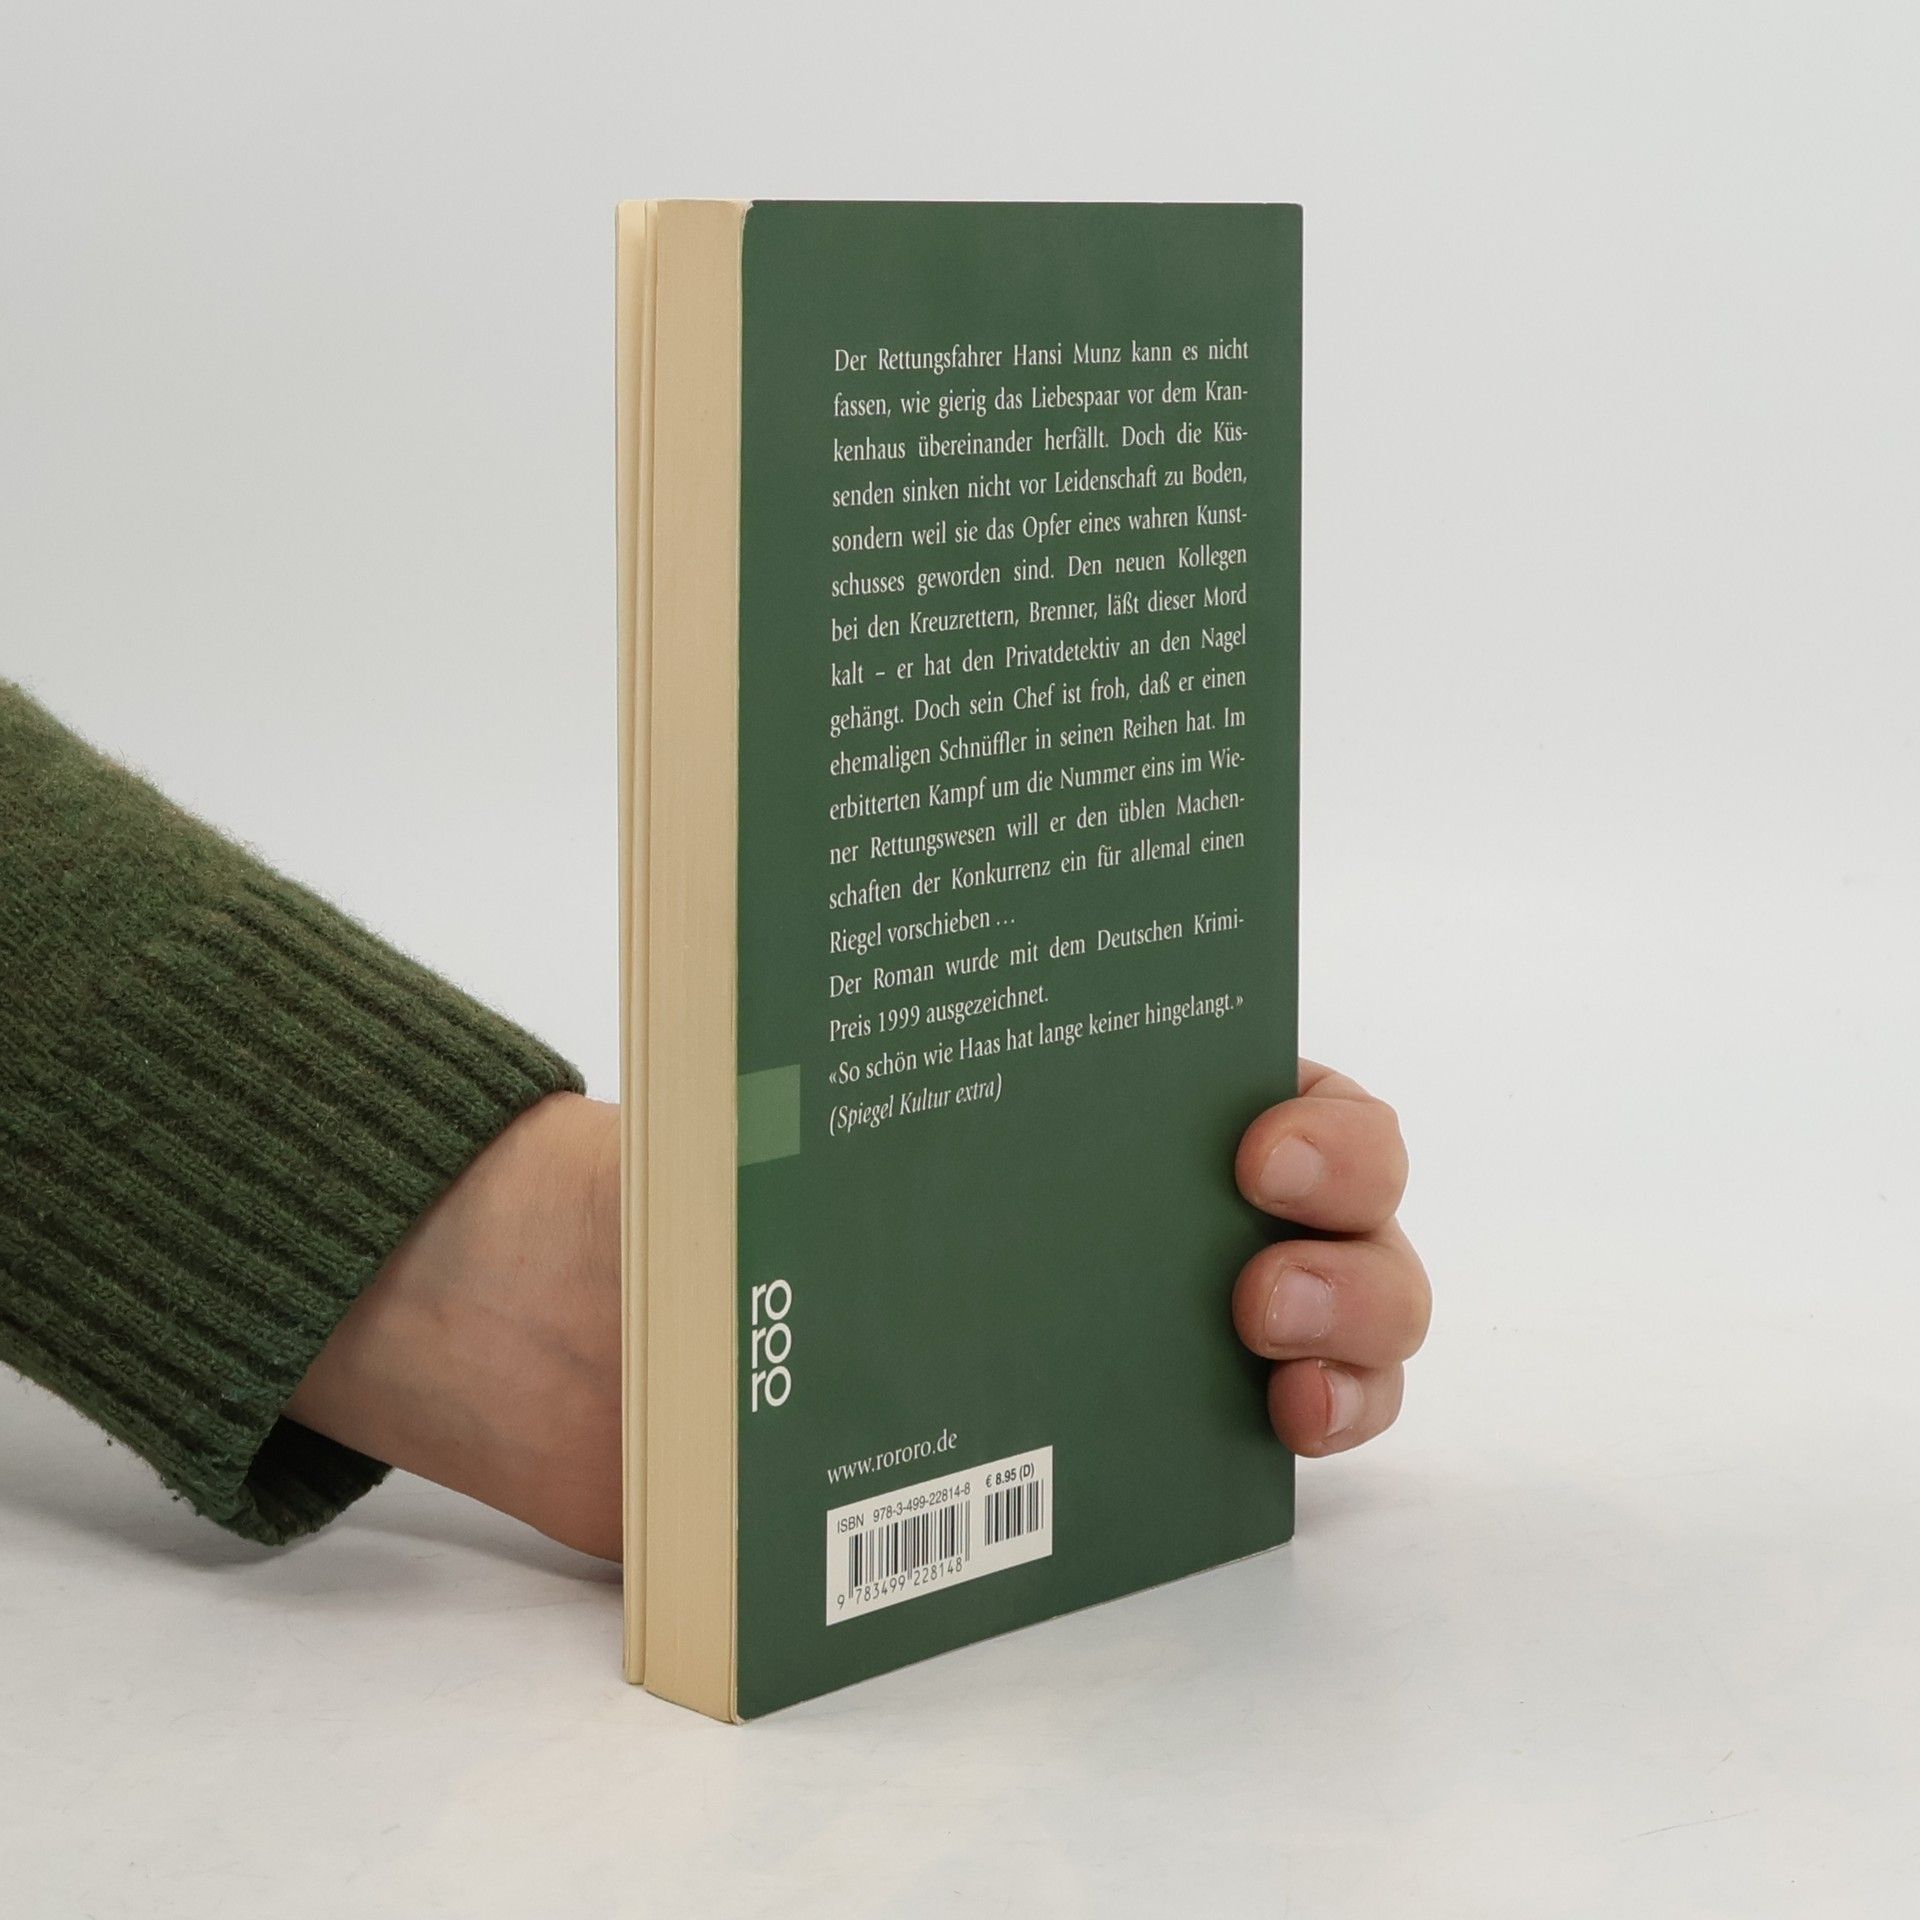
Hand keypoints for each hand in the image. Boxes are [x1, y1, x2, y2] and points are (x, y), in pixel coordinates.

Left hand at [287, 1061, 1426, 1564]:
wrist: (603, 1339)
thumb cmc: (695, 1182)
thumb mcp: (750, 1080)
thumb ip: (806, 1026)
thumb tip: (844, 915)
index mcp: (1083, 1091)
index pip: (1258, 1072)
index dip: (1313, 1111)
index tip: (1256, 1142)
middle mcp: (1147, 1192)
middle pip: (1339, 1192)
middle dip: (1348, 1214)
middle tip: (1260, 1248)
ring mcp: (1157, 1313)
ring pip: (1349, 1309)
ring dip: (1359, 1324)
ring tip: (1271, 1350)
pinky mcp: (1133, 1431)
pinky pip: (1290, 1424)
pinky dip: (1326, 1418)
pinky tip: (1281, 1427)